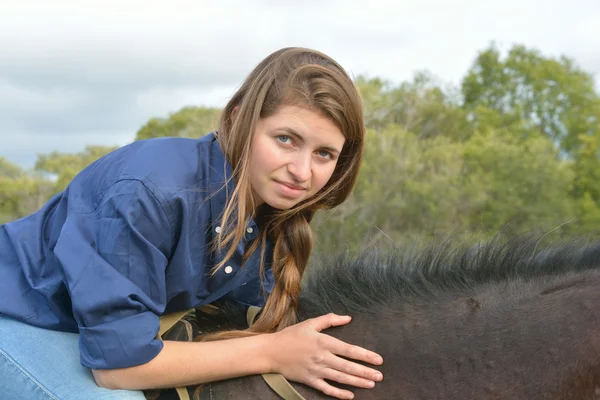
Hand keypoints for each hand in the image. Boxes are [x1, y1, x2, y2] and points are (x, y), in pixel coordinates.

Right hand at [267, 313, 383, 398]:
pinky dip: (339, 393)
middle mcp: (322, 357)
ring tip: (371, 384)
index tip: (378, 360)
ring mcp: (316, 370)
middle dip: (366, 372)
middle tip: (380, 376)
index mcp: (324, 342)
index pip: (350, 350)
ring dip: (357, 382)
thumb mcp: (311, 323)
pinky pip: (327, 389)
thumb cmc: (291, 335)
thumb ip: (330, 319)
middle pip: (348, 366)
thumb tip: (348, 318)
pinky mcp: (310, 380)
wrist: (272, 351)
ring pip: (341, 378)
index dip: (366, 356)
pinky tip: (350, 395)